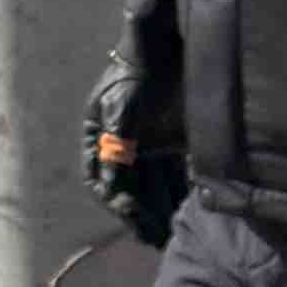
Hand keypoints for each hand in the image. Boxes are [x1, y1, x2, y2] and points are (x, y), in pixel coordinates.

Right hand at [86, 62, 185, 246]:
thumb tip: (110, 181)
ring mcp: (147, 146)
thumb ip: (116, 138)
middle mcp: (121, 146)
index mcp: (99, 137)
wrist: (165, 47)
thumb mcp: (121, 101)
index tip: (130, 214)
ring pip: (151, 187)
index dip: (114, 200)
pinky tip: (187, 211)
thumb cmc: (136, 70)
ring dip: (159, 211)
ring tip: (171, 235)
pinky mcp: (171, 144)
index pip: (100, 178)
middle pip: (128, 189)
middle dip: (140, 216)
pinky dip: (178, 193)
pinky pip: (172, 175)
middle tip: (154, 238)